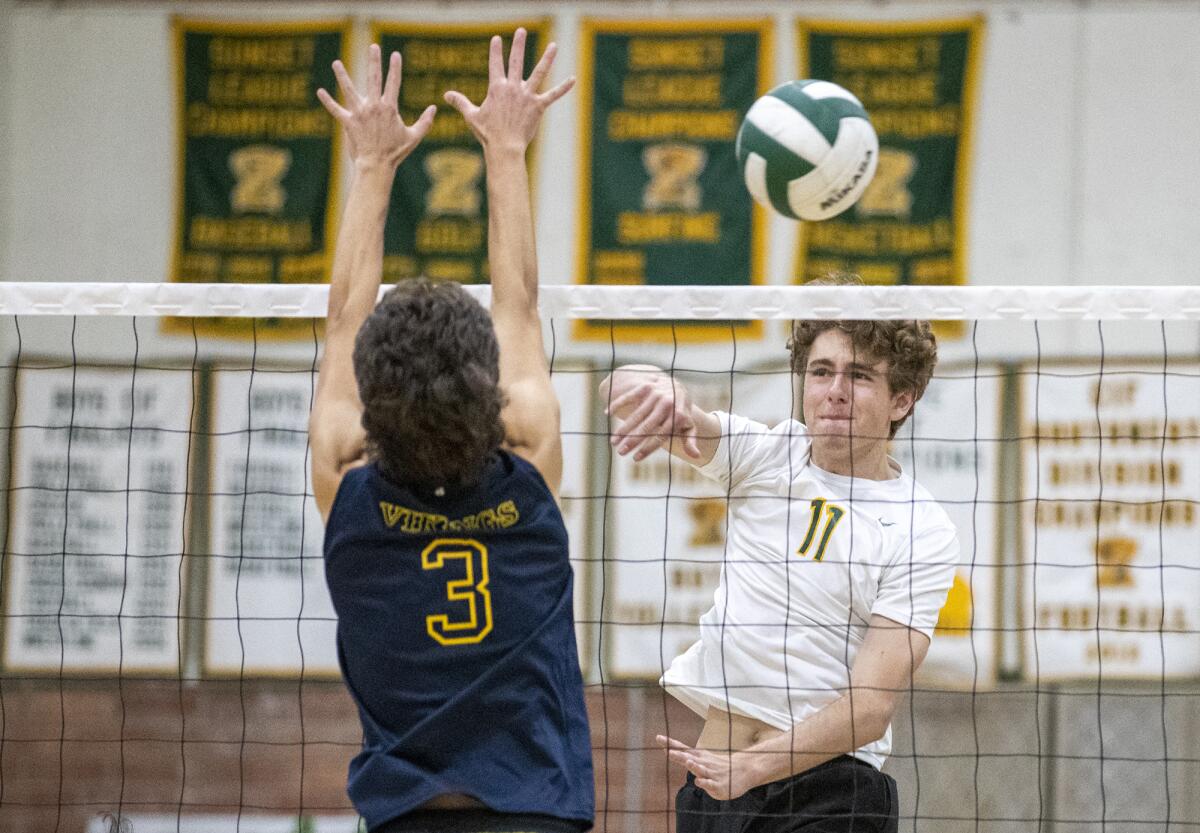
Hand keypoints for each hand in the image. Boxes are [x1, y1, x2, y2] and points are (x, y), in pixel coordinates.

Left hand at [317, 44, 435, 169]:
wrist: (377, 166)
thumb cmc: (396, 153)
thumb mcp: (414, 137)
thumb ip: (425, 122)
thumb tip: (434, 108)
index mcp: (389, 108)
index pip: (394, 83)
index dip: (395, 68)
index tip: (395, 55)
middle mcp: (374, 106)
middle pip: (373, 78)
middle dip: (374, 61)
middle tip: (373, 46)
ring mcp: (360, 114)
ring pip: (349, 90)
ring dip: (342, 75)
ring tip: (336, 63)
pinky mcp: (349, 123)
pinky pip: (336, 110)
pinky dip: (327, 101)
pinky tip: (320, 92)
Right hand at [443, 28, 574, 152]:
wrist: (505, 147)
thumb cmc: (487, 133)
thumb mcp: (471, 116)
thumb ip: (460, 102)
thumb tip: (446, 95)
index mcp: (497, 88)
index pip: (495, 64)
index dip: (496, 51)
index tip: (497, 39)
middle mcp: (513, 88)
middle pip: (517, 61)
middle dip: (518, 45)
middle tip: (521, 31)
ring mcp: (527, 96)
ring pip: (539, 73)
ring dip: (547, 58)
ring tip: (554, 45)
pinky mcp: (538, 106)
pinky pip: (553, 95)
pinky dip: (563, 88)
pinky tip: (573, 79)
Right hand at [600, 367, 701, 460]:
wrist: (678, 387)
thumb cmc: (681, 412)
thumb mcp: (688, 426)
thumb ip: (690, 441)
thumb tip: (696, 456)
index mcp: (678, 416)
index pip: (660, 436)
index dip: (647, 448)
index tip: (635, 459)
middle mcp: (667, 404)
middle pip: (646, 427)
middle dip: (632, 441)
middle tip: (620, 452)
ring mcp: (656, 395)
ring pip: (636, 415)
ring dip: (623, 429)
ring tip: (613, 441)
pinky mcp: (646, 386)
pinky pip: (630, 396)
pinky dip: (618, 404)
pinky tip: (607, 414)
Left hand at [659, 735, 759, 799]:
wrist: (744, 770)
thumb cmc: (720, 766)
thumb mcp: (703, 758)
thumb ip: (687, 756)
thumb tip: (670, 750)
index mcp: (698, 756)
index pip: (682, 748)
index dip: (670, 744)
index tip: (658, 738)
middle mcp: (703, 763)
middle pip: (688, 758)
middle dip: (678, 755)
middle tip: (668, 751)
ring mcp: (711, 773)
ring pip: (700, 769)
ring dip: (693, 766)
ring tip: (688, 762)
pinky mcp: (718, 785)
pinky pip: (710, 784)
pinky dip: (704, 783)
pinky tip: (699, 781)